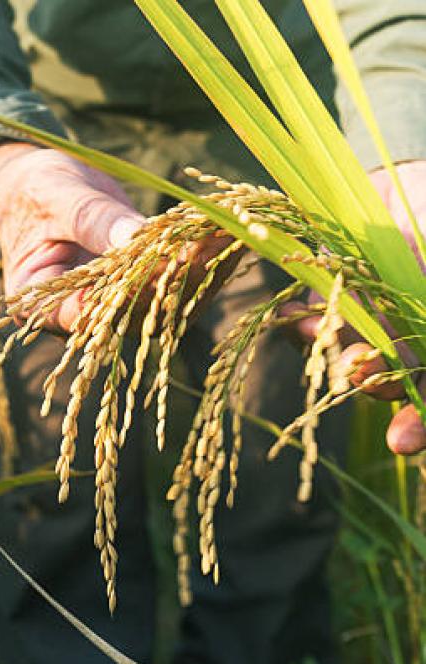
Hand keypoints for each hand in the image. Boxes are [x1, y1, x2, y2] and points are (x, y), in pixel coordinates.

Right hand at [0, 143, 232, 332]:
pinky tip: (228, 232)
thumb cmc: (34, 190)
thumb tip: (137, 237)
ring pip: (164, 304)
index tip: (169, 261)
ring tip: (233, 232)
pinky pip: (174, 283)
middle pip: (137, 312)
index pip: (90, 314)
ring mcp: (116, 306)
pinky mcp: (140, 288)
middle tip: (218, 240)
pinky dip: (202, 259)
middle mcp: (84, 317)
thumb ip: (92, 220)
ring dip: (202, 270)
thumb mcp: (56, 197)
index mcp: (45, 305)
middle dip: (180, 276)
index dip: (131, 292)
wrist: (38, 185)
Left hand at [283, 161, 425, 454]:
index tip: (401, 442)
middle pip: (385, 381)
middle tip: (353, 368)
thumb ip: (416, 311)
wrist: (406, 187)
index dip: (420, 424)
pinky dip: (295, 324)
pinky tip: (287, 316)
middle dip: (366, 379)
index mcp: (425, 335)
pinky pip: (310, 325)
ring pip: (343, 355)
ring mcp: (366, 322)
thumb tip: (409, 361)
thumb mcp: (424, 270)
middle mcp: (403, 338)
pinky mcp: (332, 302)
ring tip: (313, 331)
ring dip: (327, 349)